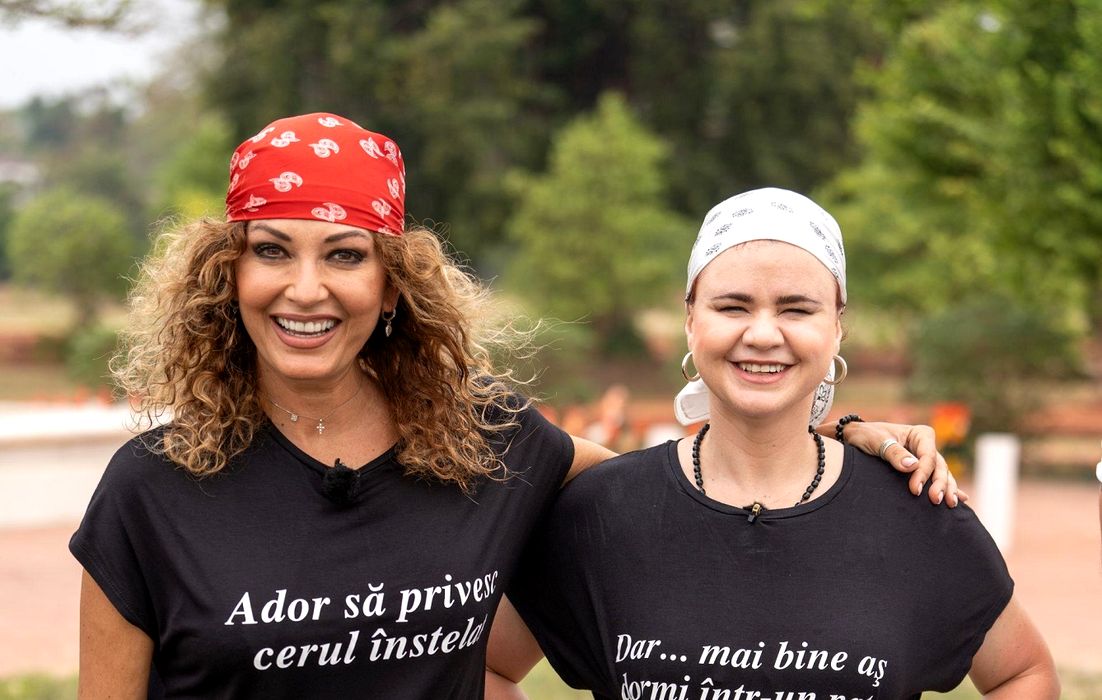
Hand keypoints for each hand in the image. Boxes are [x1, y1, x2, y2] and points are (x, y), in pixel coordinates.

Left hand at [819, 420, 967, 506]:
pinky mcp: (922, 470)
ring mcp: (926, 458)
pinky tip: (961, 499)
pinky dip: (949, 488)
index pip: (928, 456)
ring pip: (942, 474)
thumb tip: (913, 466)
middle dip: (940, 484)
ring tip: (950, 504)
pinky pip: (937, 479)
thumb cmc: (866, 436)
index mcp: (920, 434)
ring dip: (947, 489)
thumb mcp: (877, 441)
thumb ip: (894, 453)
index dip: (924, 473)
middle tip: (935, 500)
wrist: (855, 438)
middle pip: (939, 466)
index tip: (914, 489)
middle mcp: (927, 446)